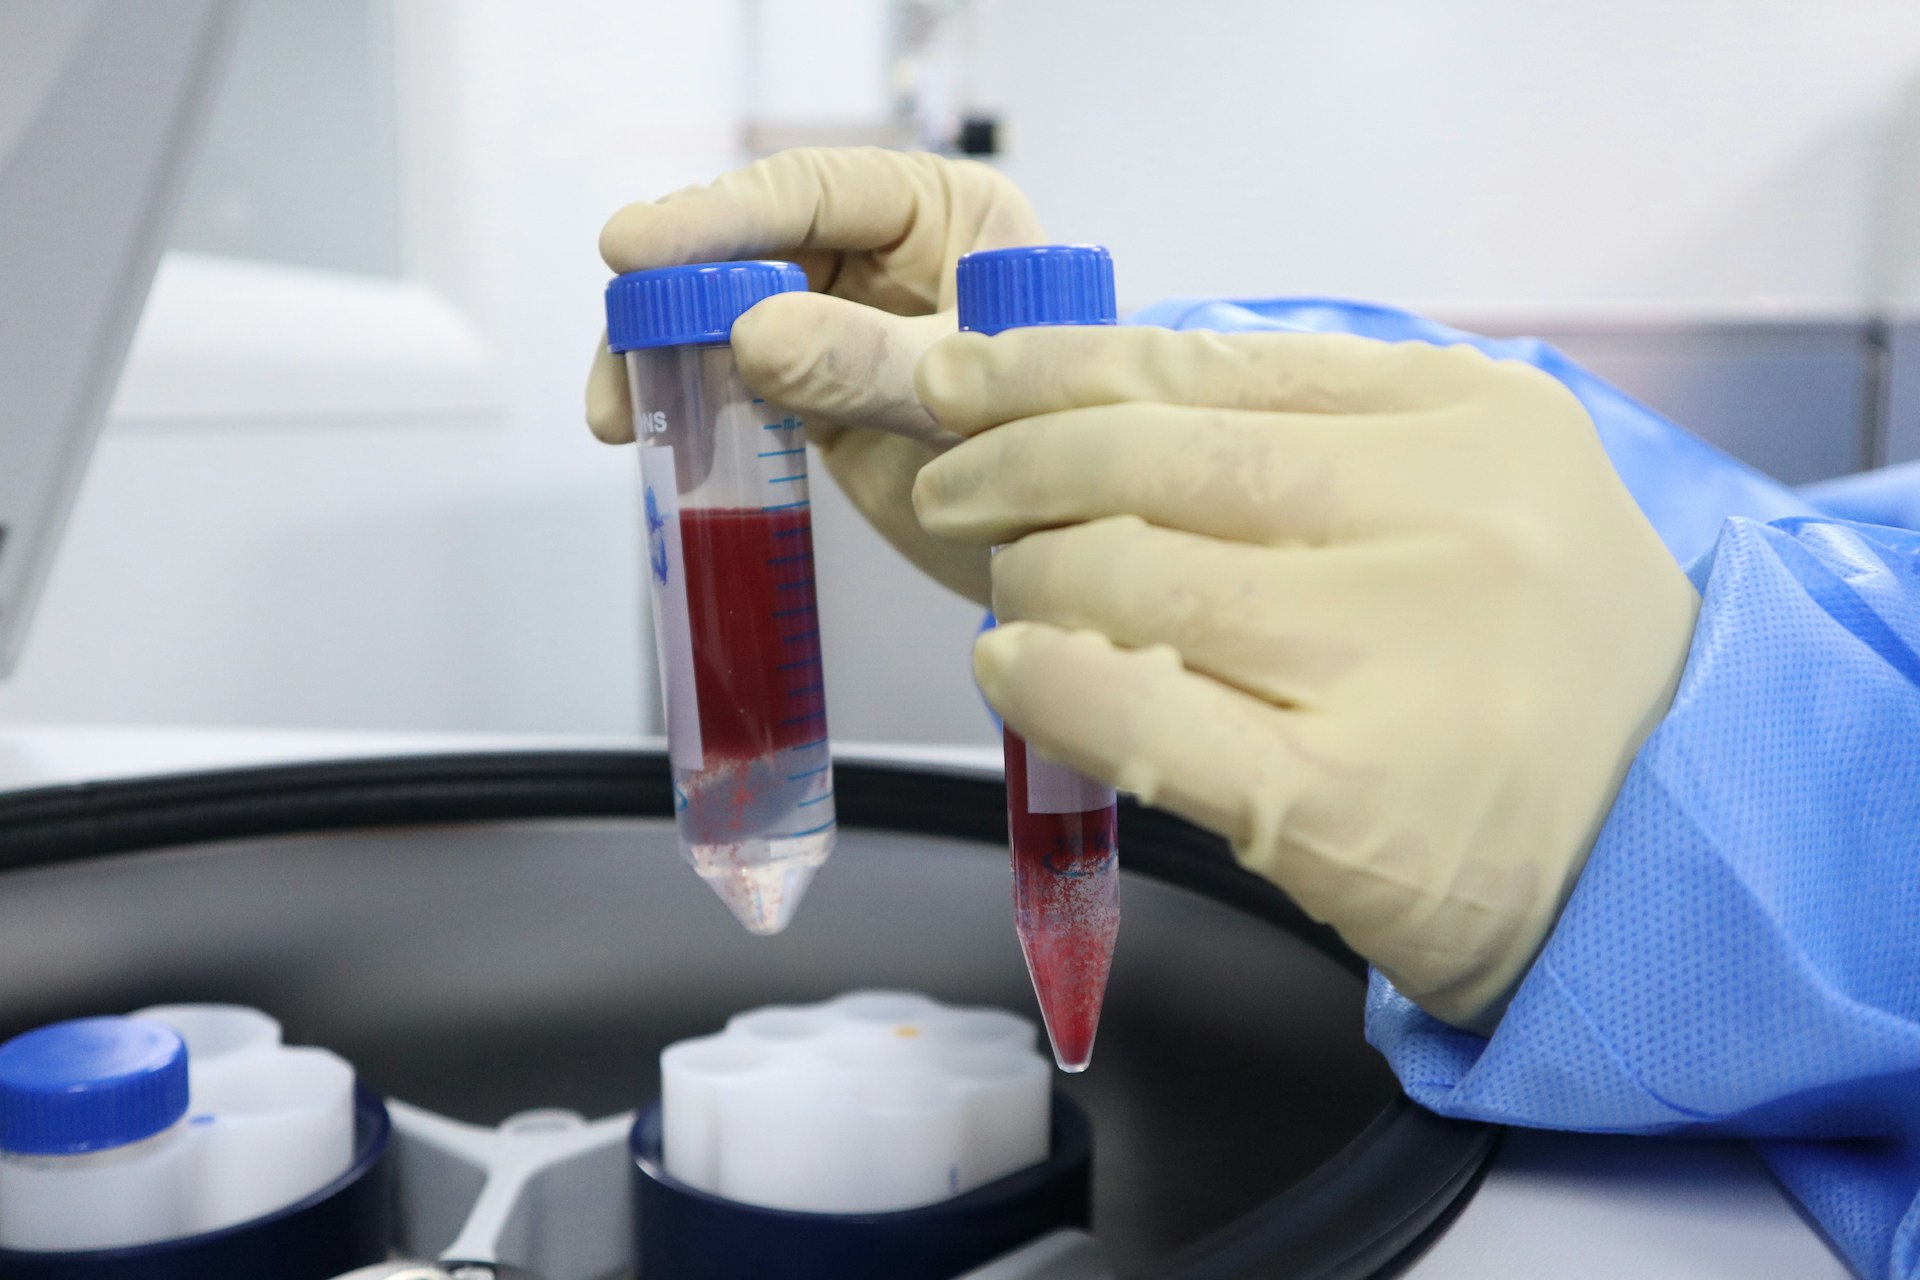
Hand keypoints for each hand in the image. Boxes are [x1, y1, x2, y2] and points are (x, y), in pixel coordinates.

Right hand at [587, 147, 1043, 603]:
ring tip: (619, 415)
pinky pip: (735, 374)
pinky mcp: (819, 385)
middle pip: (750, 247)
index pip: (811, 192)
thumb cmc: (1056, 451)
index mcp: (942, 214)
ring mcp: (847, 318)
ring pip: (726, 311)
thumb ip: (863, 365)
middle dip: (672, 297)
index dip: (714, 217)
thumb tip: (747, 334)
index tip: (633, 249)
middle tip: (618, 353)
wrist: (1072, 548)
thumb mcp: (962, 402)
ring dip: (664, 356)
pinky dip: (690, 401)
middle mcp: (887, 253)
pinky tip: (658, 438)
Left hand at [911, 325, 1699, 1029]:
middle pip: (1148, 459)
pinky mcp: (1339, 800)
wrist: (1662, 850)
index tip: (965, 379)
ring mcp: (1397, 658)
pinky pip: (1131, 711)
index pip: (1207, 362)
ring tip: (1022, 598)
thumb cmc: (1532, 664)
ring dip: (1030, 580)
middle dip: (1012, 468)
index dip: (1053, 366)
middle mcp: (1447, 519)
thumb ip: (1313, 435)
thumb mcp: (1471, 494)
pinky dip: (1044, 682)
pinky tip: (1016, 669)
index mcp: (1472, 417)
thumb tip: (1085, 401)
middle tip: (958, 493)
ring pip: (1123, 575)